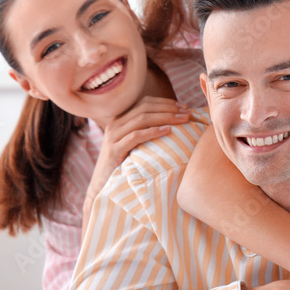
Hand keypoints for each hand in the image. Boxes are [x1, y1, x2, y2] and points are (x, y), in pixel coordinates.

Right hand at [85, 97, 190, 211]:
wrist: (101, 186)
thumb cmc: (122, 166)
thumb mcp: (134, 146)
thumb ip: (147, 133)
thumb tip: (174, 126)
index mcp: (121, 120)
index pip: (145, 103)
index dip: (165, 102)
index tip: (183, 107)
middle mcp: (115, 125)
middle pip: (145, 108)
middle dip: (169, 108)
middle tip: (187, 112)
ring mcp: (113, 136)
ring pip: (142, 119)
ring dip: (165, 117)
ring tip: (182, 120)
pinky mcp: (114, 150)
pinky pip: (135, 136)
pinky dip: (153, 131)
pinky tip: (168, 131)